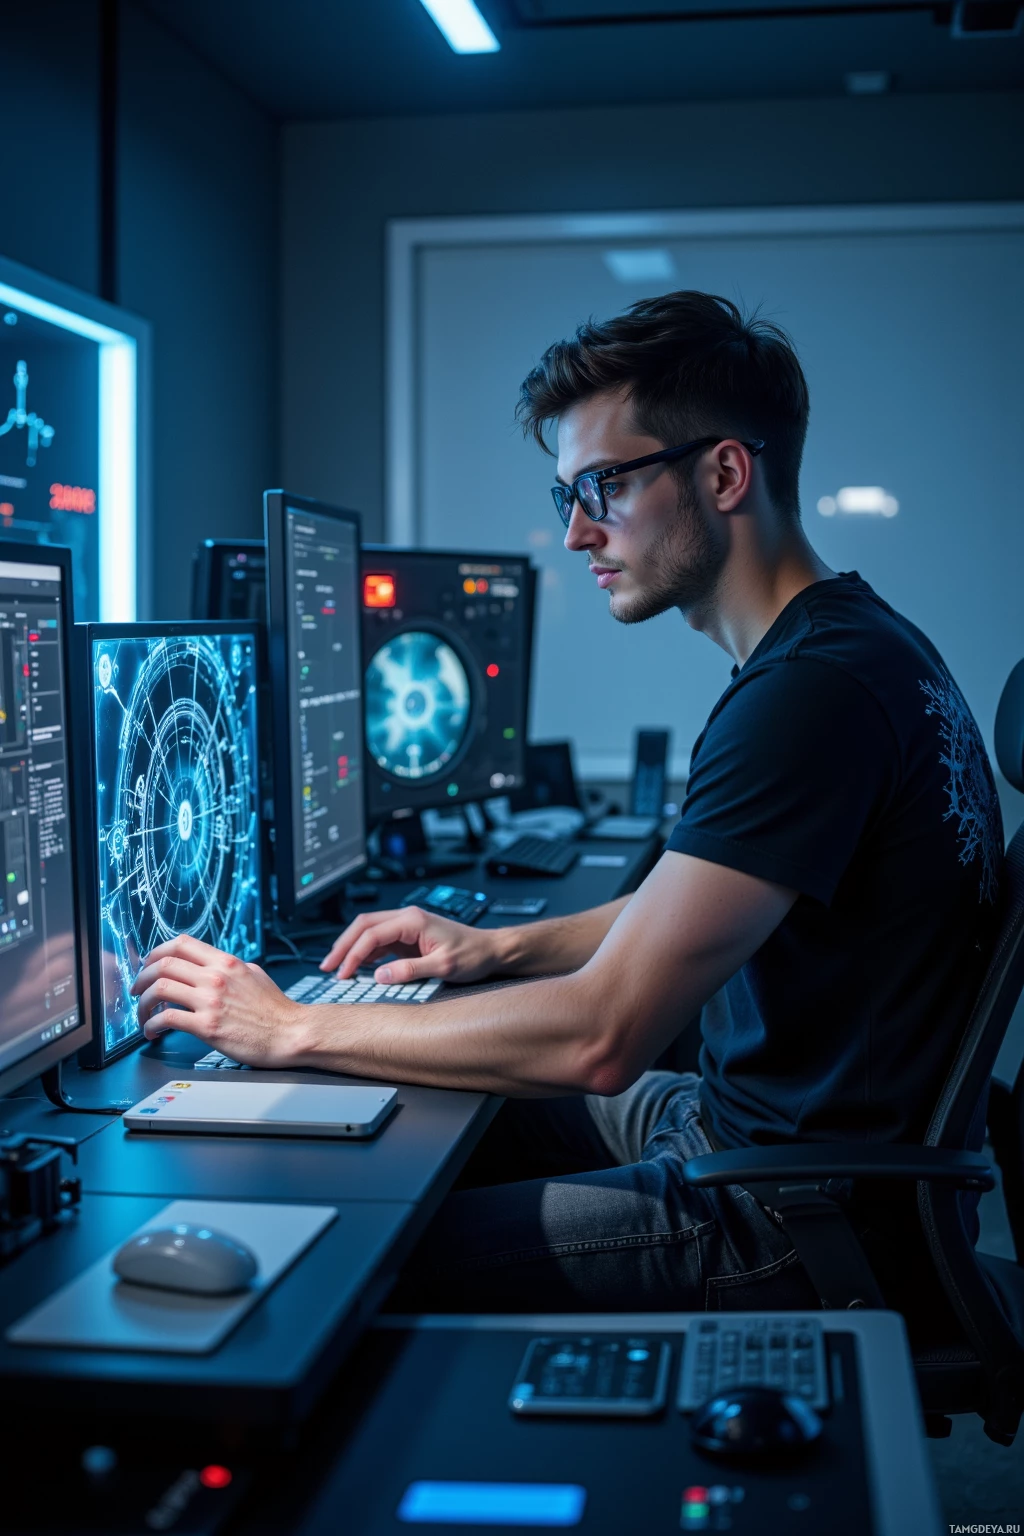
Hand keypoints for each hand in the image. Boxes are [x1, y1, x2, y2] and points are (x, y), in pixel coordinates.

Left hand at [130, 935, 307, 1068]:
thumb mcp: (254, 975)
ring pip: (160, 988)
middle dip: (142, 976)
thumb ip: (230, 969)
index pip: (180, 944)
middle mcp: (215, 977)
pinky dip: (152, 1024)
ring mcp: (210, 1001)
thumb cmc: (277, 1010)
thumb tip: (212, 968)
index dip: (157, 952)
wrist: (292, 1033)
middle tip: (139, 989)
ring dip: (143, 1002)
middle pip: (163, 963)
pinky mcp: (207, 1026)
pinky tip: (152, 1031)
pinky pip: (167, 1018)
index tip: (149, 965)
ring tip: (143, 1013)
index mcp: (225, 962)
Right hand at [321, 906, 498, 985]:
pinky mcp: (409, 937)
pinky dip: (365, 952)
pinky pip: (380, 941)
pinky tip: (359, 967)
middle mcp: (407, 918)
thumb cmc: (473, 954)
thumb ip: (410, 971)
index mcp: (412, 920)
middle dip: (343, 946)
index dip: (353, 954)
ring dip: (351, 948)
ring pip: (369, 931)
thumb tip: (380, 976)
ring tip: (337, 967)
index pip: (372, 934)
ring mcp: (407, 926)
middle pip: (363, 926)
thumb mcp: (443, 967)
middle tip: (328, 966)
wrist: (490, 951)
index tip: (344, 972)